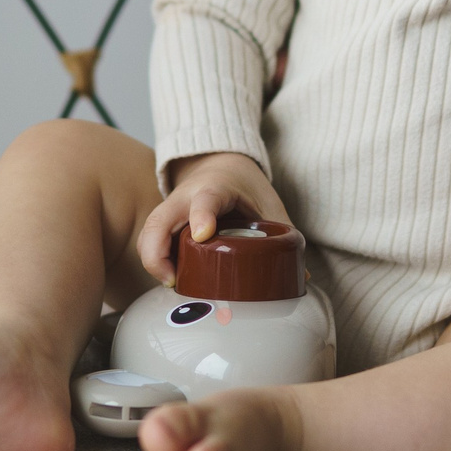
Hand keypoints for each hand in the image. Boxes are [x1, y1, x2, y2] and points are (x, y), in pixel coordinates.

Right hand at [137, 152, 287, 284]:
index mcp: (217, 187)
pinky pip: (149, 243)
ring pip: (148, 234)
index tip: (204, 234)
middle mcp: (186, 197)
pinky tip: (172, 280)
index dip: (202, 215)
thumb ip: (282, 236)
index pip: (205, 198)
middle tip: (174, 280)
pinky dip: (155, 262)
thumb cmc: (243, 187)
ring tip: (174, 285)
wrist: (219, 165)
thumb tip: (301, 278)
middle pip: (159, 221)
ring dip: (154, 262)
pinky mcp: (164, 224)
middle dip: (157, 253)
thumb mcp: (267, 205)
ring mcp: (171, 210)